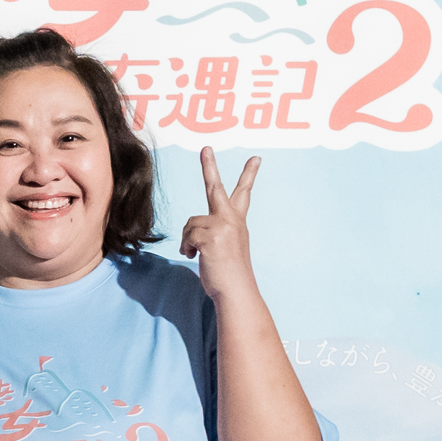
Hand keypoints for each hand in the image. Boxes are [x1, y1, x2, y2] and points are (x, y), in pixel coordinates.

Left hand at [179, 147, 259, 301]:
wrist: (236, 291)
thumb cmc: (227, 274)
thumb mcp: (222, 247)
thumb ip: (213, 233)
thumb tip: (194, 233)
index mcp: (237, 222)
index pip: (243, 194)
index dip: (248, 175)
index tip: (255, 158)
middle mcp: (232, 220)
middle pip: (216, 188)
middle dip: (210, 167)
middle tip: (206, 148)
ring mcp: (222, 227)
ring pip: (191, 222)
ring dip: (188, 240)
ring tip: (197, 254)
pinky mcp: (211, 237)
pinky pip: (187, 236)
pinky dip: (186, 247)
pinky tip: (194, 257)